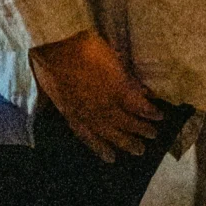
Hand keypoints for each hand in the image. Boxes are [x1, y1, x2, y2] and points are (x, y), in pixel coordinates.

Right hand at [30, 29, 162, 162]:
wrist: (45, 56)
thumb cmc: (77, 47)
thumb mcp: (104, 50)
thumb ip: (124, 72)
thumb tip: (143, 90)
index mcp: (115, 88)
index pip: (138, 105)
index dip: (150, 112)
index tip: (160, 117)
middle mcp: (105, 107)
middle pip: (127, 123)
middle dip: (142, 130)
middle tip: (153, 136)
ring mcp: (89, 116)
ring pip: (111, 135)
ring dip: (126, 143)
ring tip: (139, 151)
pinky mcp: (74, 120)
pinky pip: (89, 138)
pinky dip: (100, 149)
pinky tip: (110, 157)